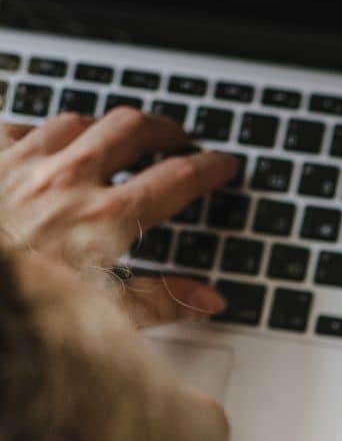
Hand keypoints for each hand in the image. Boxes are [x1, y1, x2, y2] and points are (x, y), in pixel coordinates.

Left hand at [0, 110, 238, 326]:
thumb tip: (209, 300)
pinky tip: (43, 146)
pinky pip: (19, 127)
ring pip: (79, 121)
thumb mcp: (100, 318)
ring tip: (115, 139)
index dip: (210, 167)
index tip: (223, 165)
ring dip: (103, 127)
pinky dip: (38, 133)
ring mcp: (23, 163)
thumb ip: (161, 302)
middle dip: (165, 129)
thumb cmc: (22, 307)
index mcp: (107, 219)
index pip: (179, 178)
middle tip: (178, 138)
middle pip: (134, 129)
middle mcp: (69, 180)